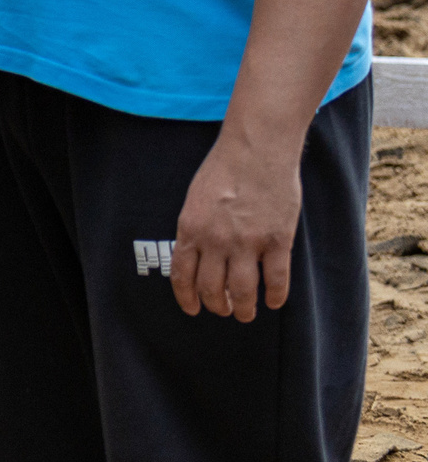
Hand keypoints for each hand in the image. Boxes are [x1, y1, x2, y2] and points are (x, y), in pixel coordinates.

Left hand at [171, 133, 300, 320]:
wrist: (257, 148)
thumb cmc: (224, 168)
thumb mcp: (196, 197)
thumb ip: (196, 228)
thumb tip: (198, 258)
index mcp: (191, 228)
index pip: (182, 275)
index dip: (187, 298)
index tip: (193, 309)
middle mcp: (216, 240)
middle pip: (212, 289)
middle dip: (217, 306)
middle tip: (224, 310)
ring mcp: (248, 242)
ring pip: (243, 292)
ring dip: (244, 309)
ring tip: (246, 313)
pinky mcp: (278, 241)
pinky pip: (275, 280)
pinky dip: (274, 296)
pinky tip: (273, 301)